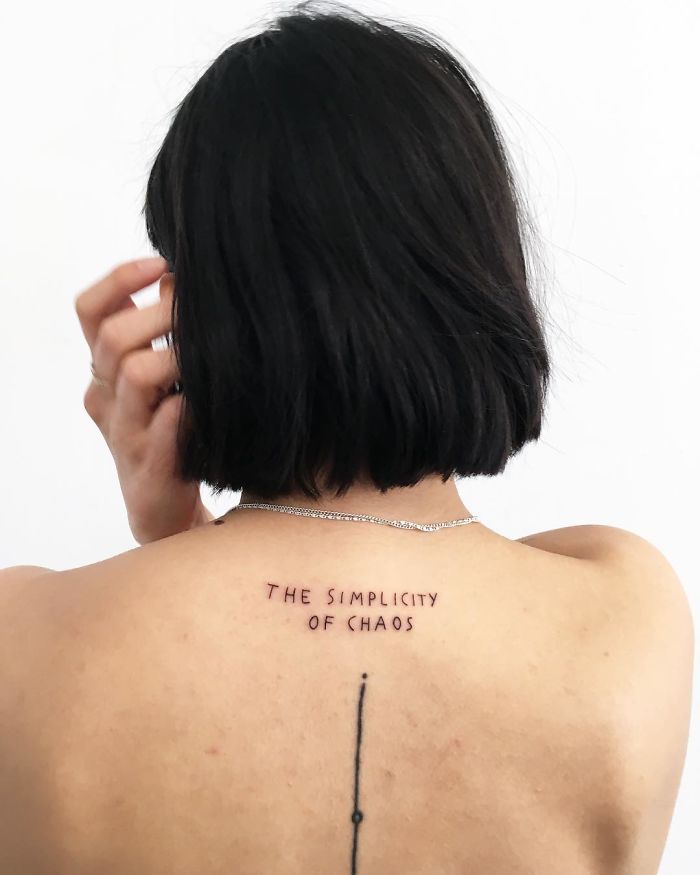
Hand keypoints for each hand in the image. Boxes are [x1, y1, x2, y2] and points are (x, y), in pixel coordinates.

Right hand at [74, 257, 213, 543]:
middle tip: (199, 313)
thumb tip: (180, 276)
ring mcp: (126, 434)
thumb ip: (162, 332)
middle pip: (114, 338)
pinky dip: (186, 410)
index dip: (119, 280)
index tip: (160, 262)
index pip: (91, 312)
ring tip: (207, 355)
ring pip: (134, 375)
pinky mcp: (151, 469)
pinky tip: (207, 400)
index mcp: (105, 371)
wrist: (164, 510)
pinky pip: (165, 429)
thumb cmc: (169, 434)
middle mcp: (107, 399)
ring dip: (176, 356)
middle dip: (161, 315)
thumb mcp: (160, 378)